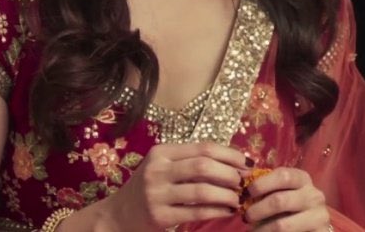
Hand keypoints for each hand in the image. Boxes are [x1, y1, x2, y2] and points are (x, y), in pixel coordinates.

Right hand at [98, 142, 248, 230]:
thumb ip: (191, 161)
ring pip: (202, 190)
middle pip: (204, 166)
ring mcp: (156, 194)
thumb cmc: (148, 189)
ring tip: (239, 198)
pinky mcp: (159, 216)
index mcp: (161, 153)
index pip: (203, 148)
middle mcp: (157, 170)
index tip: (247, 162)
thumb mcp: (163, 168)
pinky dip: (217, 210)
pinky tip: (228, 210)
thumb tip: (235, 161)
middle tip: (245, 181)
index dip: (230, 154)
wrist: (117, 216)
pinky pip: (196, 211)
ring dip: (227, 194)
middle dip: (230, 174)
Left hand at [242, 167, 329, 231]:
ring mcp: (319, 217)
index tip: (247, 193)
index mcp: (303, 180)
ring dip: (262, 230)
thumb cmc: (288, 208)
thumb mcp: (279, 194)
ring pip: (282, 225)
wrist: (309, 228)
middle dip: (257, 210)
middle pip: (280, 201)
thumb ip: (264, 190)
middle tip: (246, 217)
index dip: (261, 184)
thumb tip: (241, 183)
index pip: (283, 175)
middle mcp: (314, 196)